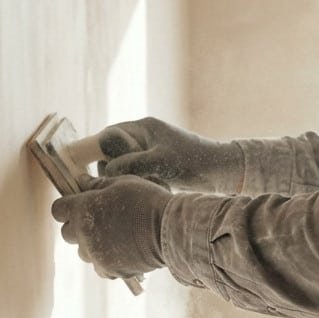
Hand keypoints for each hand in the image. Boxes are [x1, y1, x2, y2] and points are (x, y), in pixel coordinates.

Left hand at [51, 176, 171, 278]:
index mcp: (83, 209)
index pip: (58, 210)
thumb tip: (81, 181)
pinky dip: (106, 260)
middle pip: (67, 233)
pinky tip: (123, 250)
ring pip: (83, 252)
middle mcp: (84, 234)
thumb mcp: (123, 183)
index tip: (78, 205)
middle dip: (78, 226)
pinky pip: (99, 266)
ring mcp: (95, 254)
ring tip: (115, 236)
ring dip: (92, 245)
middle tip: (99, 220)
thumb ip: (98, 184)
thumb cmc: (147, 200)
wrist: (169, 230)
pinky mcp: (109, 269)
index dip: (67, 207)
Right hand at [98, 117, 242, 193]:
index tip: (97, 172)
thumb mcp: (161, 161)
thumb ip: (132, 163)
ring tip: (141, 187)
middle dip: (112, 170)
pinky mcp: (154, 166)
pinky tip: (150, 190)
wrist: (222, 170)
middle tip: (121, 184)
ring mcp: (147, 152)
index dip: (98, 153)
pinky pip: (134, 175)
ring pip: (122, 167)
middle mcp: (142, 137)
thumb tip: (107, 171)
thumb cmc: (194, 161)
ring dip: (126, 179)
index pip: (107, 136)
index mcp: (142, 127)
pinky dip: (137, 184)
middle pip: (111, 153)